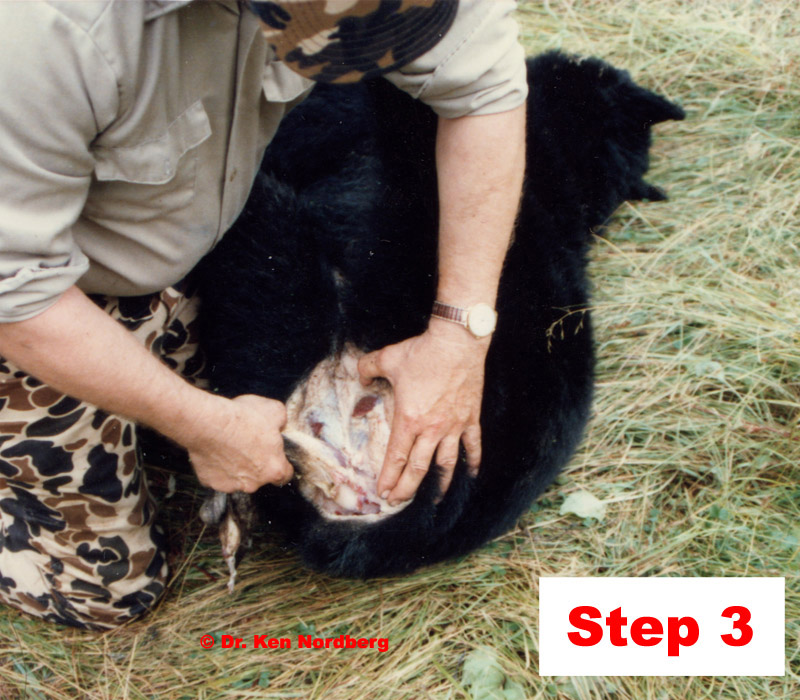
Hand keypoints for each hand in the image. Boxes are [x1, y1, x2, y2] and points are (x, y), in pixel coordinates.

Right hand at [186, 394, 293, 492]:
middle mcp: (254, 483)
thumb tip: (280, 425)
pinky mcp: (210, 482)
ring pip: (237, 478)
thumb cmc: (242, 418)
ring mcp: (231, 485)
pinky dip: (216, 466)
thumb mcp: (275, 410)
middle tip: (248, 443)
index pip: (285, 475)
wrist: (208, 422)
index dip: (280, 463)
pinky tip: (215, 449)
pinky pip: (216, 475)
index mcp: (274, 468)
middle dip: (256, 463)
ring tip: (229, 445)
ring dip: (236, 466)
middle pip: (259, 477)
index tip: (273, 453)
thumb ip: (282, 422)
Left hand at [357, 319, 487, 504]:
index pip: (396, 457)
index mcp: (409, 419)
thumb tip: (360, 376)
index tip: (383, 492)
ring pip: (446, 463)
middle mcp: (432, 429)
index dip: (388, 478)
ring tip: (434, 499)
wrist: (457, 342)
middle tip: (398, 501)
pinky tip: (471, 474)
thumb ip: (368, 368)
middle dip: (406, 488)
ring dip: (439, 484)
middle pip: (418, 468)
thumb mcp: (387, 358)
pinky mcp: (470, 418)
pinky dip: (473, 461)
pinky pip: (473, 445)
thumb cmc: (422, 352)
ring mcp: (453, 426)